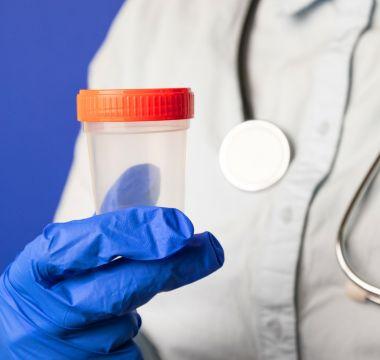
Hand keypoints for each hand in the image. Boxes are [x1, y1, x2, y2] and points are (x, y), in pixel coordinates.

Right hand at [0, 207, 223, 358]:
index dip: (134, 232)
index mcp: (35, 271)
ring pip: (126, 323)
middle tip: (208, 249)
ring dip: (134, 304)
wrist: (19, 343)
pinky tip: (105, 329)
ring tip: (111, 298)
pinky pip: (126, 351)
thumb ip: (104, 221)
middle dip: (170, 267)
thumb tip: (148, 175)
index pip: (85, 244)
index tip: (179, 225)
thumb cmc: (45, 292)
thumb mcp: (60, 256)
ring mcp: (63, 353)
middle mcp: (44, 314)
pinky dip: (125, 332)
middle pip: (119, 289)